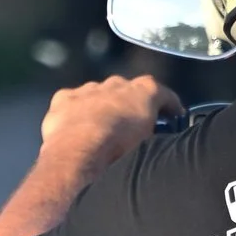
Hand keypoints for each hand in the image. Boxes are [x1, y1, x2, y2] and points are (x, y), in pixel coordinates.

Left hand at [40, 71, 174, 161]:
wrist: (79, 152)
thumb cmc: (123, 147)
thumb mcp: (152, 142)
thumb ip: (156, 131)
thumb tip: (156, 135)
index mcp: (144, 90)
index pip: (160, 93)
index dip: (167, 106)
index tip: (172, 118)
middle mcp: (117, 83)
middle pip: (127, 91)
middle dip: (131, 104)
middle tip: (132, 126)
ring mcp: (89, 89)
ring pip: (99, 94)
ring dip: (103, 107)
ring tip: (102, 130)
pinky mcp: (64, 98)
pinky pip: (74, 102)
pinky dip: (77, 112)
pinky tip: (76, 128)